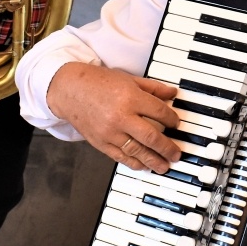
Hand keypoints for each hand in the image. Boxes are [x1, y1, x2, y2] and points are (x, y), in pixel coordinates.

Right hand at [47, 63, 182, 172]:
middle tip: (176, 154)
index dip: (172, 120)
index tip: (176, 124)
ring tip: (164, 166)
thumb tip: (172, 93)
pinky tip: (144, 166)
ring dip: (154, 160)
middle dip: (167, 148)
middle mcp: (121, 117)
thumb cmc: (98, 82)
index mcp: (130, 97)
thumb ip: (152, 88)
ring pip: (137, 151)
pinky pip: (121, 157)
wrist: (69, 90)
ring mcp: (110, 132)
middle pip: (151, 136)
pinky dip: (134, 163)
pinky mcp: (100, 143)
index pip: (159, 112)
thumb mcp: (128, 79)